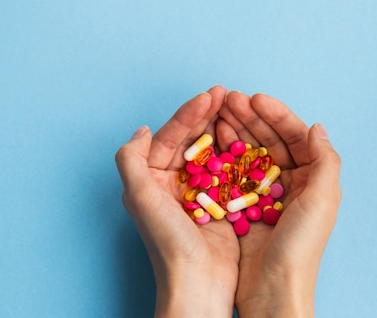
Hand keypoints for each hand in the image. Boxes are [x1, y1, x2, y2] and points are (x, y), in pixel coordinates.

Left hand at [115, 86, 237, 317]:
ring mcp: (196, 191)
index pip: (168, 137)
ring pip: (209, 151)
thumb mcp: (139, 196)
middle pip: (189, 140)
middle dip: (206, 115)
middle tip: (226, 94)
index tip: (208, 96)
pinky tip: (246, 136)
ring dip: (222, 129)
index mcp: (150, 178)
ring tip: (237, 108)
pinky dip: (235, 152)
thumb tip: (141, 129)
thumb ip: (130, 159)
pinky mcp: (217, 202)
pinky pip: (227, 169)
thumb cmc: (167, 241)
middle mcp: (171, 182)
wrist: (197, 282)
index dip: (188, 114)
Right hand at [217, 92, 341, 317]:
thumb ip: (325, 161)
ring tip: (217, 112)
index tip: (255, 98)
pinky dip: (222, 154)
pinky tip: (212, 140)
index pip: (294, 136)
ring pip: (248, 152)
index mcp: (312, 179)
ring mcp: (262, 192)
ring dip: (234, 131)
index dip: (276, 114)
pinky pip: (232, 171)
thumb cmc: (300, 246)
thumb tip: (317, 126)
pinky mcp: (241, 203)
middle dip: (250, 117)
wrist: (271, 288)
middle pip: (269, 140)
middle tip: (229, 99)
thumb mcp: (322, 201)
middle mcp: (288, 182)